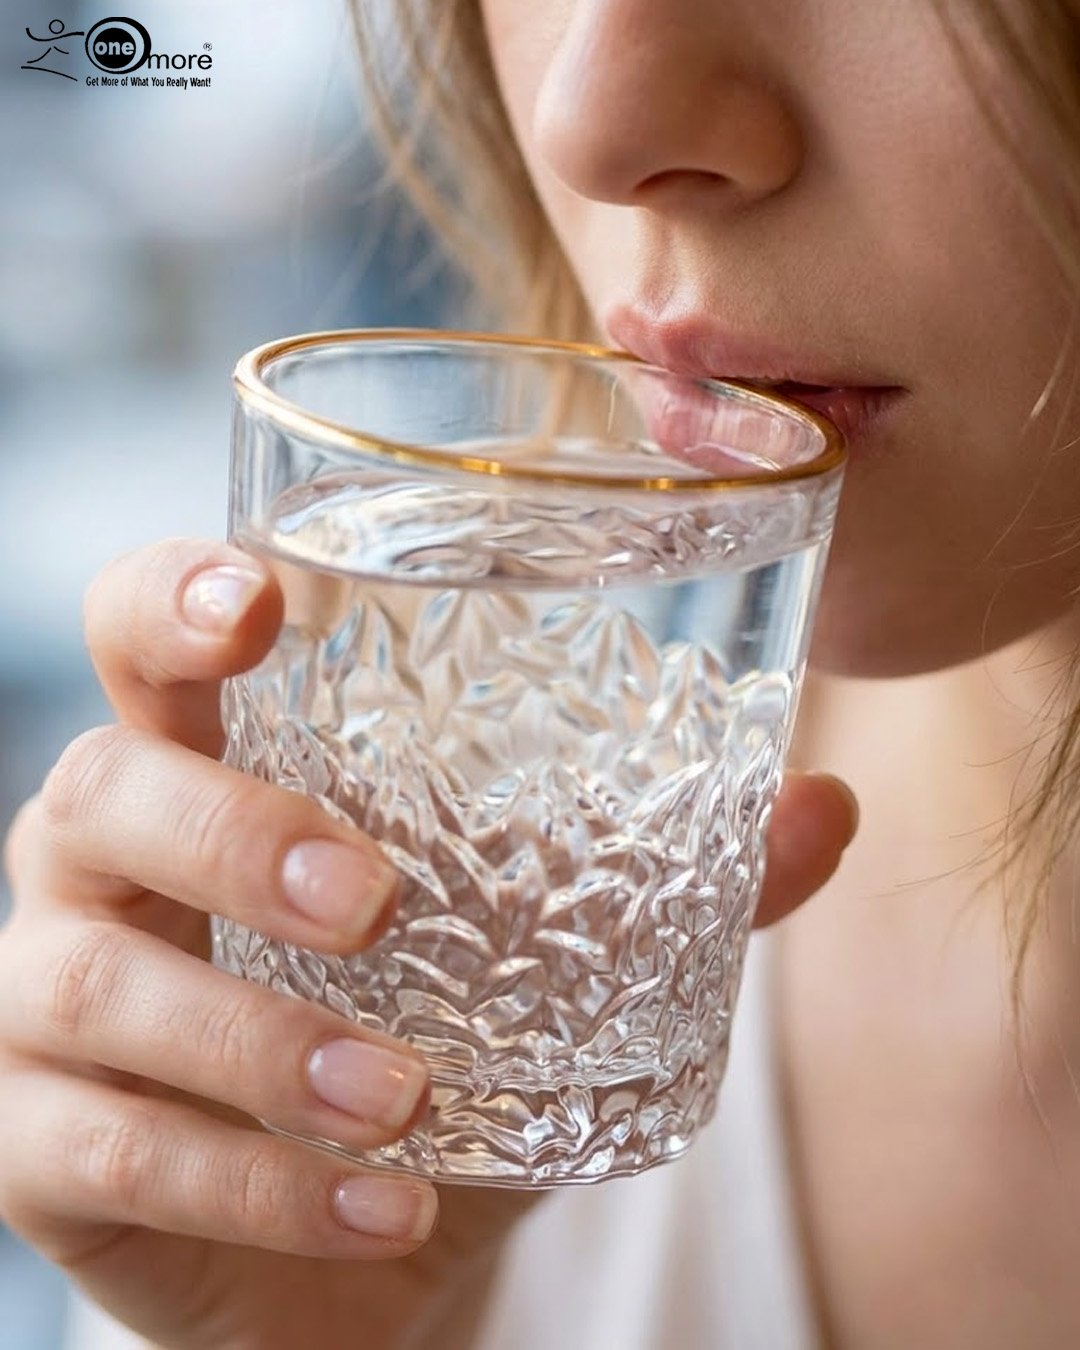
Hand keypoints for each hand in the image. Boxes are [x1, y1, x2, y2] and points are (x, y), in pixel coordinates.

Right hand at [0, 538, 857, 1349]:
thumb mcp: (535, 952)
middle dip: (228, 831)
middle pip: (98, 791)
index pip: (136, 636)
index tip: (262, 601)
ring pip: (88, 984)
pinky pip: (111, 1154)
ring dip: (254, 1039)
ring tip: (403, 1096)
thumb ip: (666, 876)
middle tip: (372, 896)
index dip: (172, 599)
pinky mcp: (39, 1148)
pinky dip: (252, 1184)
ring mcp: (45, 1004)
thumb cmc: (424, 1041)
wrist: (340, 1242)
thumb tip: (824, 805)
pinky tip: (381, 1207)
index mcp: (201, 767)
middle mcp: (98, 864)